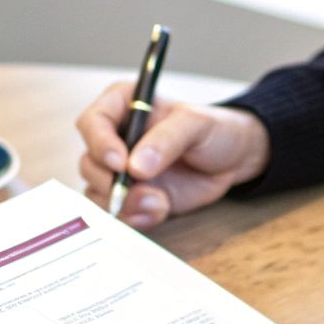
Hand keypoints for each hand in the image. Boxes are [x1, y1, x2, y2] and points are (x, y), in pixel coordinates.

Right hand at [76, 82, 270, 228]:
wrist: (232, 160)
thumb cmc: (213, 130)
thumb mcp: (196, 124)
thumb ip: (166, 139)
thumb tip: (135, 166)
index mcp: (122, 106)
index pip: (92, 122)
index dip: (100, 144)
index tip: (121, 163)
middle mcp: (114, 138)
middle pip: (90, 163)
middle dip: (114, 183)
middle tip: (147, 191)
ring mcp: (120, 171)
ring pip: (98, 192)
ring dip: (125, 204)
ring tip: (160, 203)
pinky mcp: (131, 197)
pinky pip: (117, 213)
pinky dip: (135, 217)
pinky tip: (158, 211)